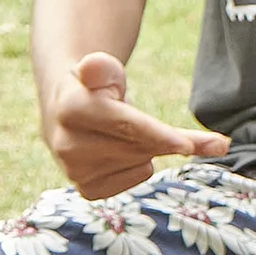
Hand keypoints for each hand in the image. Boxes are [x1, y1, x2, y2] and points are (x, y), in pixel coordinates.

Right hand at [40, 49, 225, 200]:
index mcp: (71, 108)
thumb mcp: (103, 70)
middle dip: (162, 135)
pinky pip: (137, 178)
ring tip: (124, 131)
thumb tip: (92, 65)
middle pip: (139, 145)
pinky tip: (122, 150)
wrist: (68, 115)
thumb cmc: (95, 88)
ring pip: (141, 163)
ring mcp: (74, 171)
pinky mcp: (88, 189)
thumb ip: (102, 67)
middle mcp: (67, 144)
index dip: (158, 135)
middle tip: (163, 125)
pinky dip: (140, 165)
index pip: (125, 124)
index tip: (188, 146)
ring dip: (147, 147)